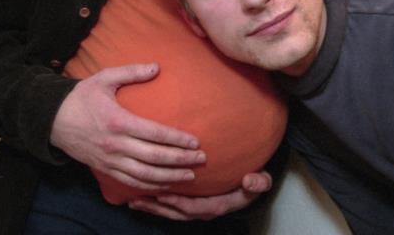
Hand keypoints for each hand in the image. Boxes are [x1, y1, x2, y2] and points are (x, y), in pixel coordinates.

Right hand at [50, 63, 204, 190]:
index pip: (155, 134)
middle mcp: (116, 145)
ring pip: (145, 175)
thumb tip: (157, 66)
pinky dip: (151, 186)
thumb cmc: (81, 97)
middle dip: (181, 160)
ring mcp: (110, 160)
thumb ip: (132, 72)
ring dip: (170, 177)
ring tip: (190, 175)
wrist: (52, 120)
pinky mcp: (105, 169)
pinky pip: (131, 182)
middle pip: (155, 157)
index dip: (177, 139)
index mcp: (119, 121)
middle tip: (202, 159)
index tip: (195, 141)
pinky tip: (166, 183)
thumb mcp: (104, 78)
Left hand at [127, 171, 272, 220]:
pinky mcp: (189, 205)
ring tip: (133, 200)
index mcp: (217, 206)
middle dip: (156, 207)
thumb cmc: (252, 183)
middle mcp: (204, 211)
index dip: (178, 203)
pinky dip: (155, 204)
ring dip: (152, 207)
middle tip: (137, 198)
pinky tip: (140, 198)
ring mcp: (195, 209)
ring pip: (170, 212)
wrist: (251, 186)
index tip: (162, 195)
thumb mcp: (260, 182)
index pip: (194, 207)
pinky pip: (170, 208)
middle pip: (176, 212)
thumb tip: (251, 180)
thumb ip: (259, 183)